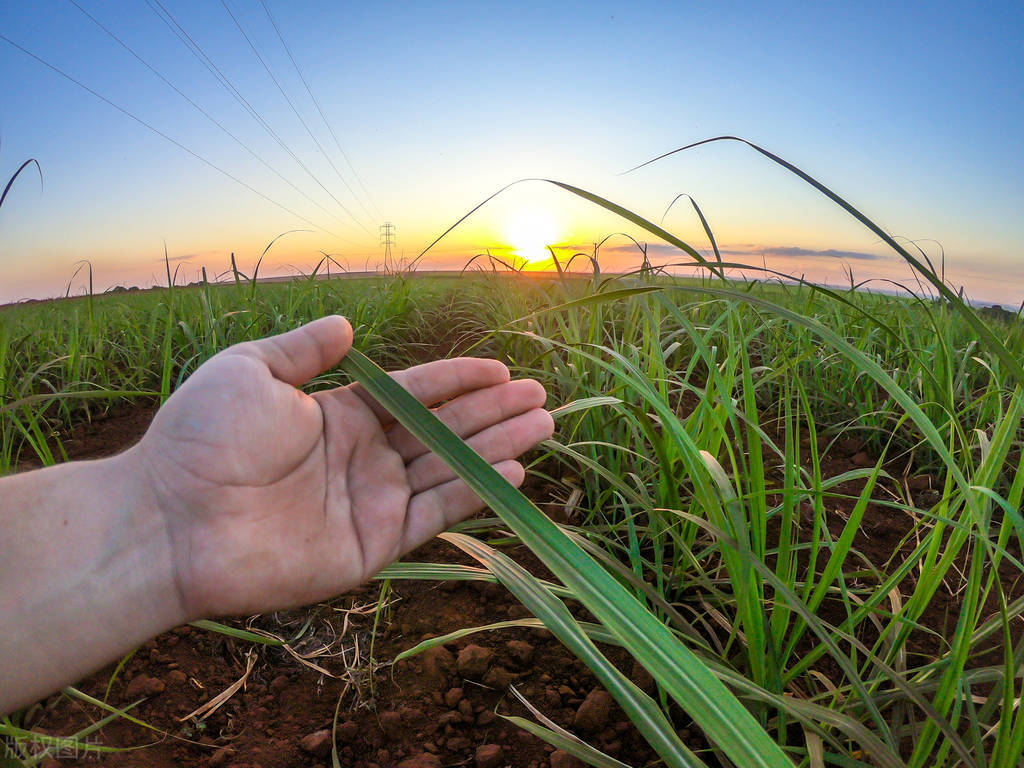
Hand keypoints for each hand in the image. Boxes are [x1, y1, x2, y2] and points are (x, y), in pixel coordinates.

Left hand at [135, 316, 552, 618]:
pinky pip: (434, 515)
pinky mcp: (372, 546)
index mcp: (339, 415)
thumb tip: (346, 324)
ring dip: (498, 447)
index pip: (415, 392)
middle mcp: (362, 457)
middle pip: (443, 429)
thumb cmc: (202, 439)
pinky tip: (511, 471)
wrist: (173, 518)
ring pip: (449, 469)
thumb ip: (302, 349)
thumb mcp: (249, 370)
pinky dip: (474, 495)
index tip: (501, 368)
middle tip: (541, 396)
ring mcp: (370, 502)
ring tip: (543, 426)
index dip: (458, 379)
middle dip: (493, 412)